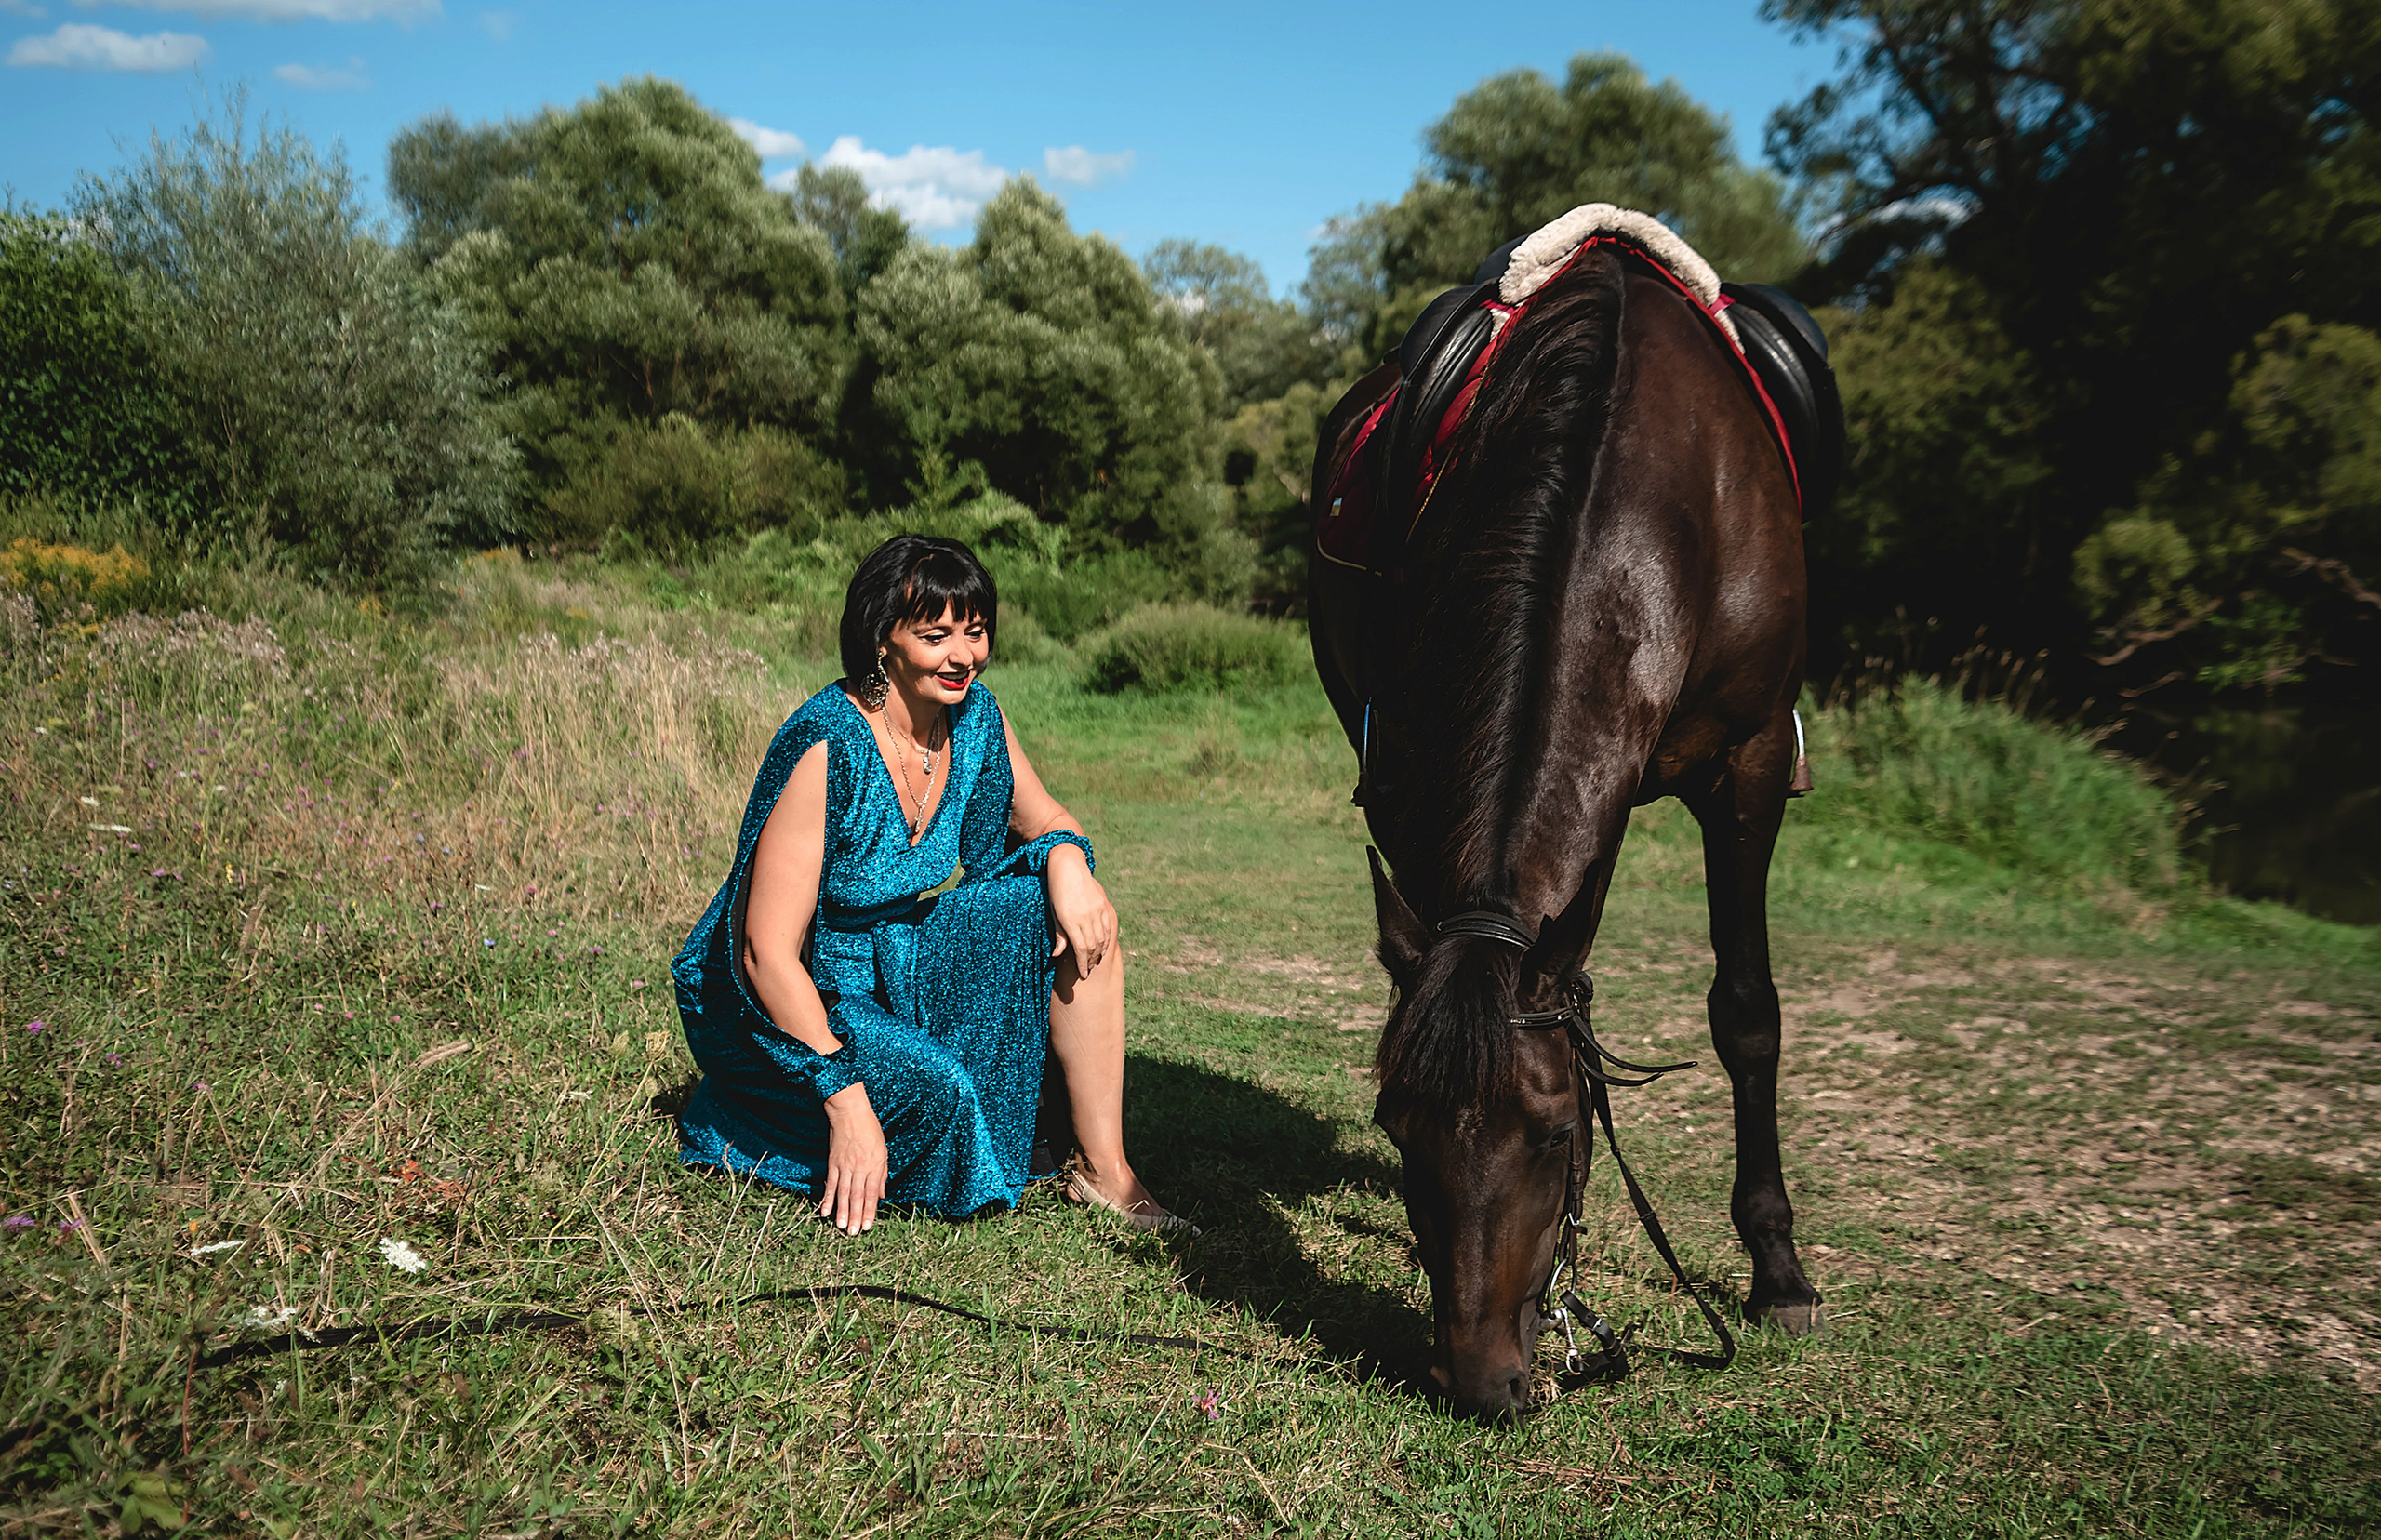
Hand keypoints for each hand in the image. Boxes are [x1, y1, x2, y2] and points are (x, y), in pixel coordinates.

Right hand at [820, 1082, 886, 1233]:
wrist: (850, 1113)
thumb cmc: (870, 1130)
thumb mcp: (883, 1151)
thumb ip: (882, 1174)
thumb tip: (881, 1195)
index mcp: (875, 1165)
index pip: (872, 1193)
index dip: (870, 1210)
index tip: (868, 1226)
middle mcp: (860, 1167)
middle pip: (858, 1196)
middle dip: (856, 1216)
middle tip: (854, 1233)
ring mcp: (845, 1165)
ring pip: (843, 1192)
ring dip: (842, 1211)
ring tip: (842, 1227)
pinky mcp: (833, 1162)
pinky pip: (830, 1183)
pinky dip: (827, 1198)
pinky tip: (825, 1211)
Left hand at [1046, 846, 1116, 972]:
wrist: (1068, 866)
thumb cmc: (1055, 891)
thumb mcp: (1053, 913)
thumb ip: (1059, 935)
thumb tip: (1057, 955)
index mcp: (1070, 920)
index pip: (1079, 949)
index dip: (1082, 964)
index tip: (1082, 974)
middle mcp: (1085, 917)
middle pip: (1092, 946)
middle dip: (1091, 961)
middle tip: (1088, 970)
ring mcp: (1096, 910)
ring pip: (1102, 938)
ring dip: (1099, 952)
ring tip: (1095, 960)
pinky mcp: (1101, 905)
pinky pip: (1107, 926)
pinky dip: (1106, 939)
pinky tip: (1103, 945)